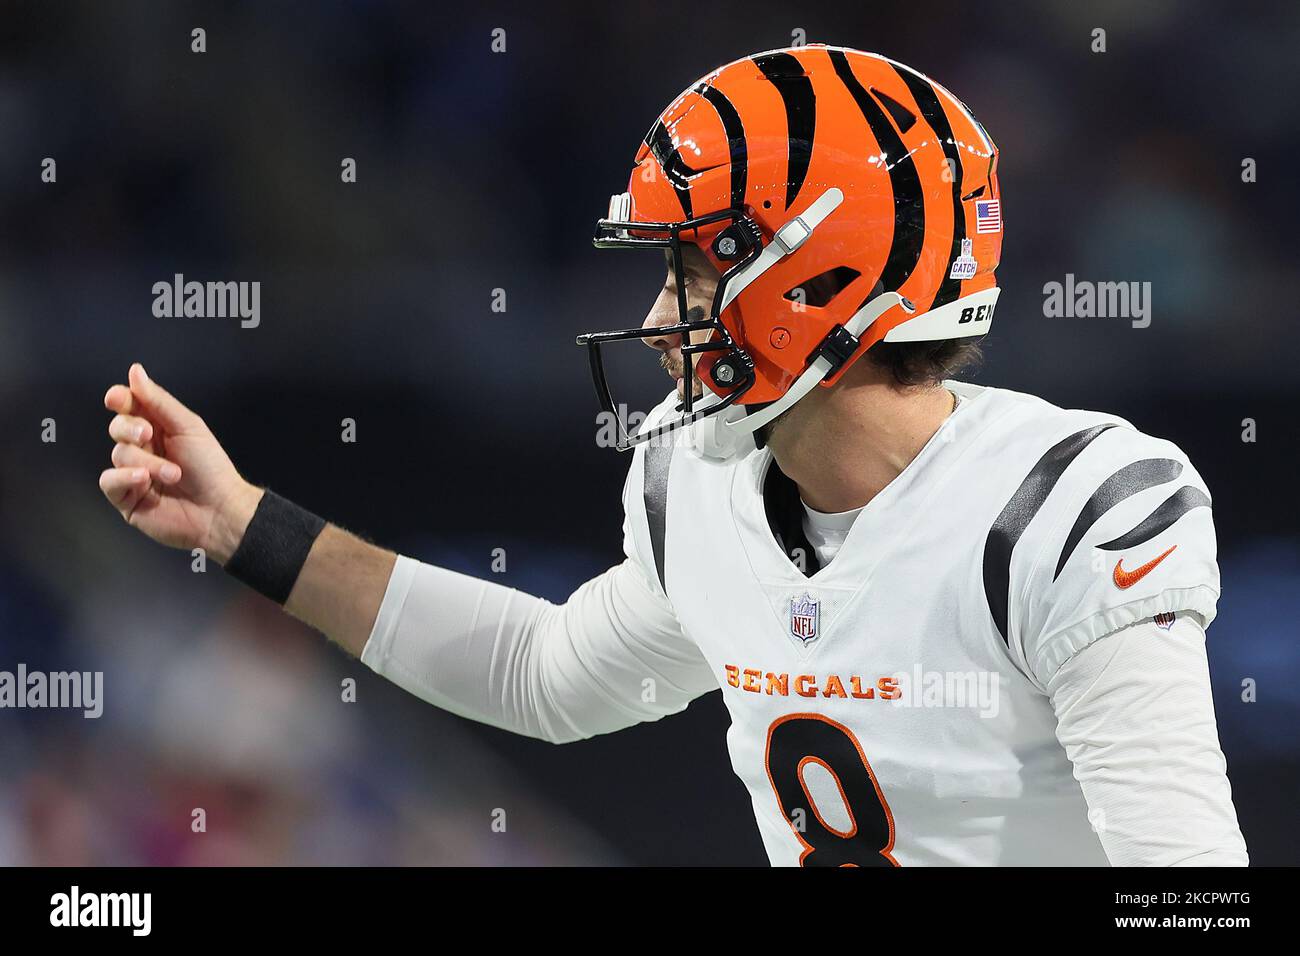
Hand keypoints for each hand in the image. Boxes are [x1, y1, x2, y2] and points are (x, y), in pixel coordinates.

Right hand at [99, 363, 261, 563]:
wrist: (221, 509)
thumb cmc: (211, 468)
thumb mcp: (188, 427)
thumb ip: (158, 401)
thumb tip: (135, 372)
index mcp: (158, 429)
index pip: (129, 407)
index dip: (119, 399)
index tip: (117, 398)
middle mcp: (143, 450)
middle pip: (118, 427)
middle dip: (130, 428)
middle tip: (148, 434)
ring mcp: (133, 474)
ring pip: (118, 454)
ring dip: (146, 461)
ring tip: (173, 474)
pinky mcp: (127, 499)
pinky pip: (108, 481)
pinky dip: (124, 477)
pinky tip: (144, 480)